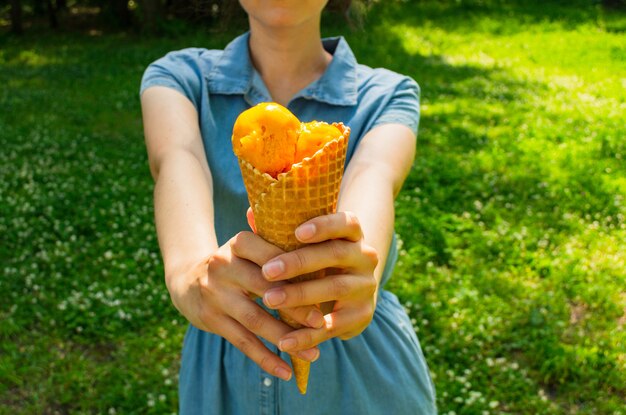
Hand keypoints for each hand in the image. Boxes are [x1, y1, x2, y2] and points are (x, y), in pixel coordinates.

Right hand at [166, 231, 323, 380]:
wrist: (188, 280)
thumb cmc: (238, 263)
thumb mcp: (251, 249)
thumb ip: (280, 252)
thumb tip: (326, 264)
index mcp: (240, 243)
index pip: (272, 255)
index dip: (297, 270)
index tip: (324, 285)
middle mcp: (223, 265)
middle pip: (265, 288)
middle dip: (296, 308)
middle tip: (321, 323)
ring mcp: (215, 294)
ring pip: (255, 319)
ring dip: (285, 338)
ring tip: (313, 353)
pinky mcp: (211, 319)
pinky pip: (242, 342)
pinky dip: (266, 359)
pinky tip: (286, 372)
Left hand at [259, 211, 378, 354]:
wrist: (349, 296)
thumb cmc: (317, 261)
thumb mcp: (306, 246)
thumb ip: (281, 231)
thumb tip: (251, 213)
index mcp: (352, 234)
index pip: (346, 222)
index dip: (324, 226)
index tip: (297, 232)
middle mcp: (365, 256)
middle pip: (335, 254)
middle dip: (299, 262)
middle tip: (267, 271)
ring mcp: (366, 286)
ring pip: (335, 288)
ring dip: (300, 296)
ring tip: (269, 300)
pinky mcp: (362, 314)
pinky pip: (333, 325)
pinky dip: (307, 335)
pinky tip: (284, 341)